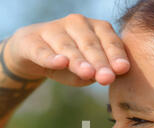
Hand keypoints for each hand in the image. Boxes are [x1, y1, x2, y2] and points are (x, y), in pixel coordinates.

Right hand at [3, 14, 130, 86]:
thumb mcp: (87, 70)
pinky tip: (60, 63)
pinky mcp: (32, 41)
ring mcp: (53, 29)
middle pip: (90, 44)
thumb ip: (98, 73)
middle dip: (100, 62)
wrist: (32, 54)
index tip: (122, 69)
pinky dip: (51, 57)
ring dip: (78, 60)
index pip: (109, 40)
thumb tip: (108, 76)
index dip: (116, 55)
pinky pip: (43, 51)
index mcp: (96, 28)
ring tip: (88, 73)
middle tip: (107, 78)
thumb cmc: (69, 62)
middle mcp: (76, 23)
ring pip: (68, 47)